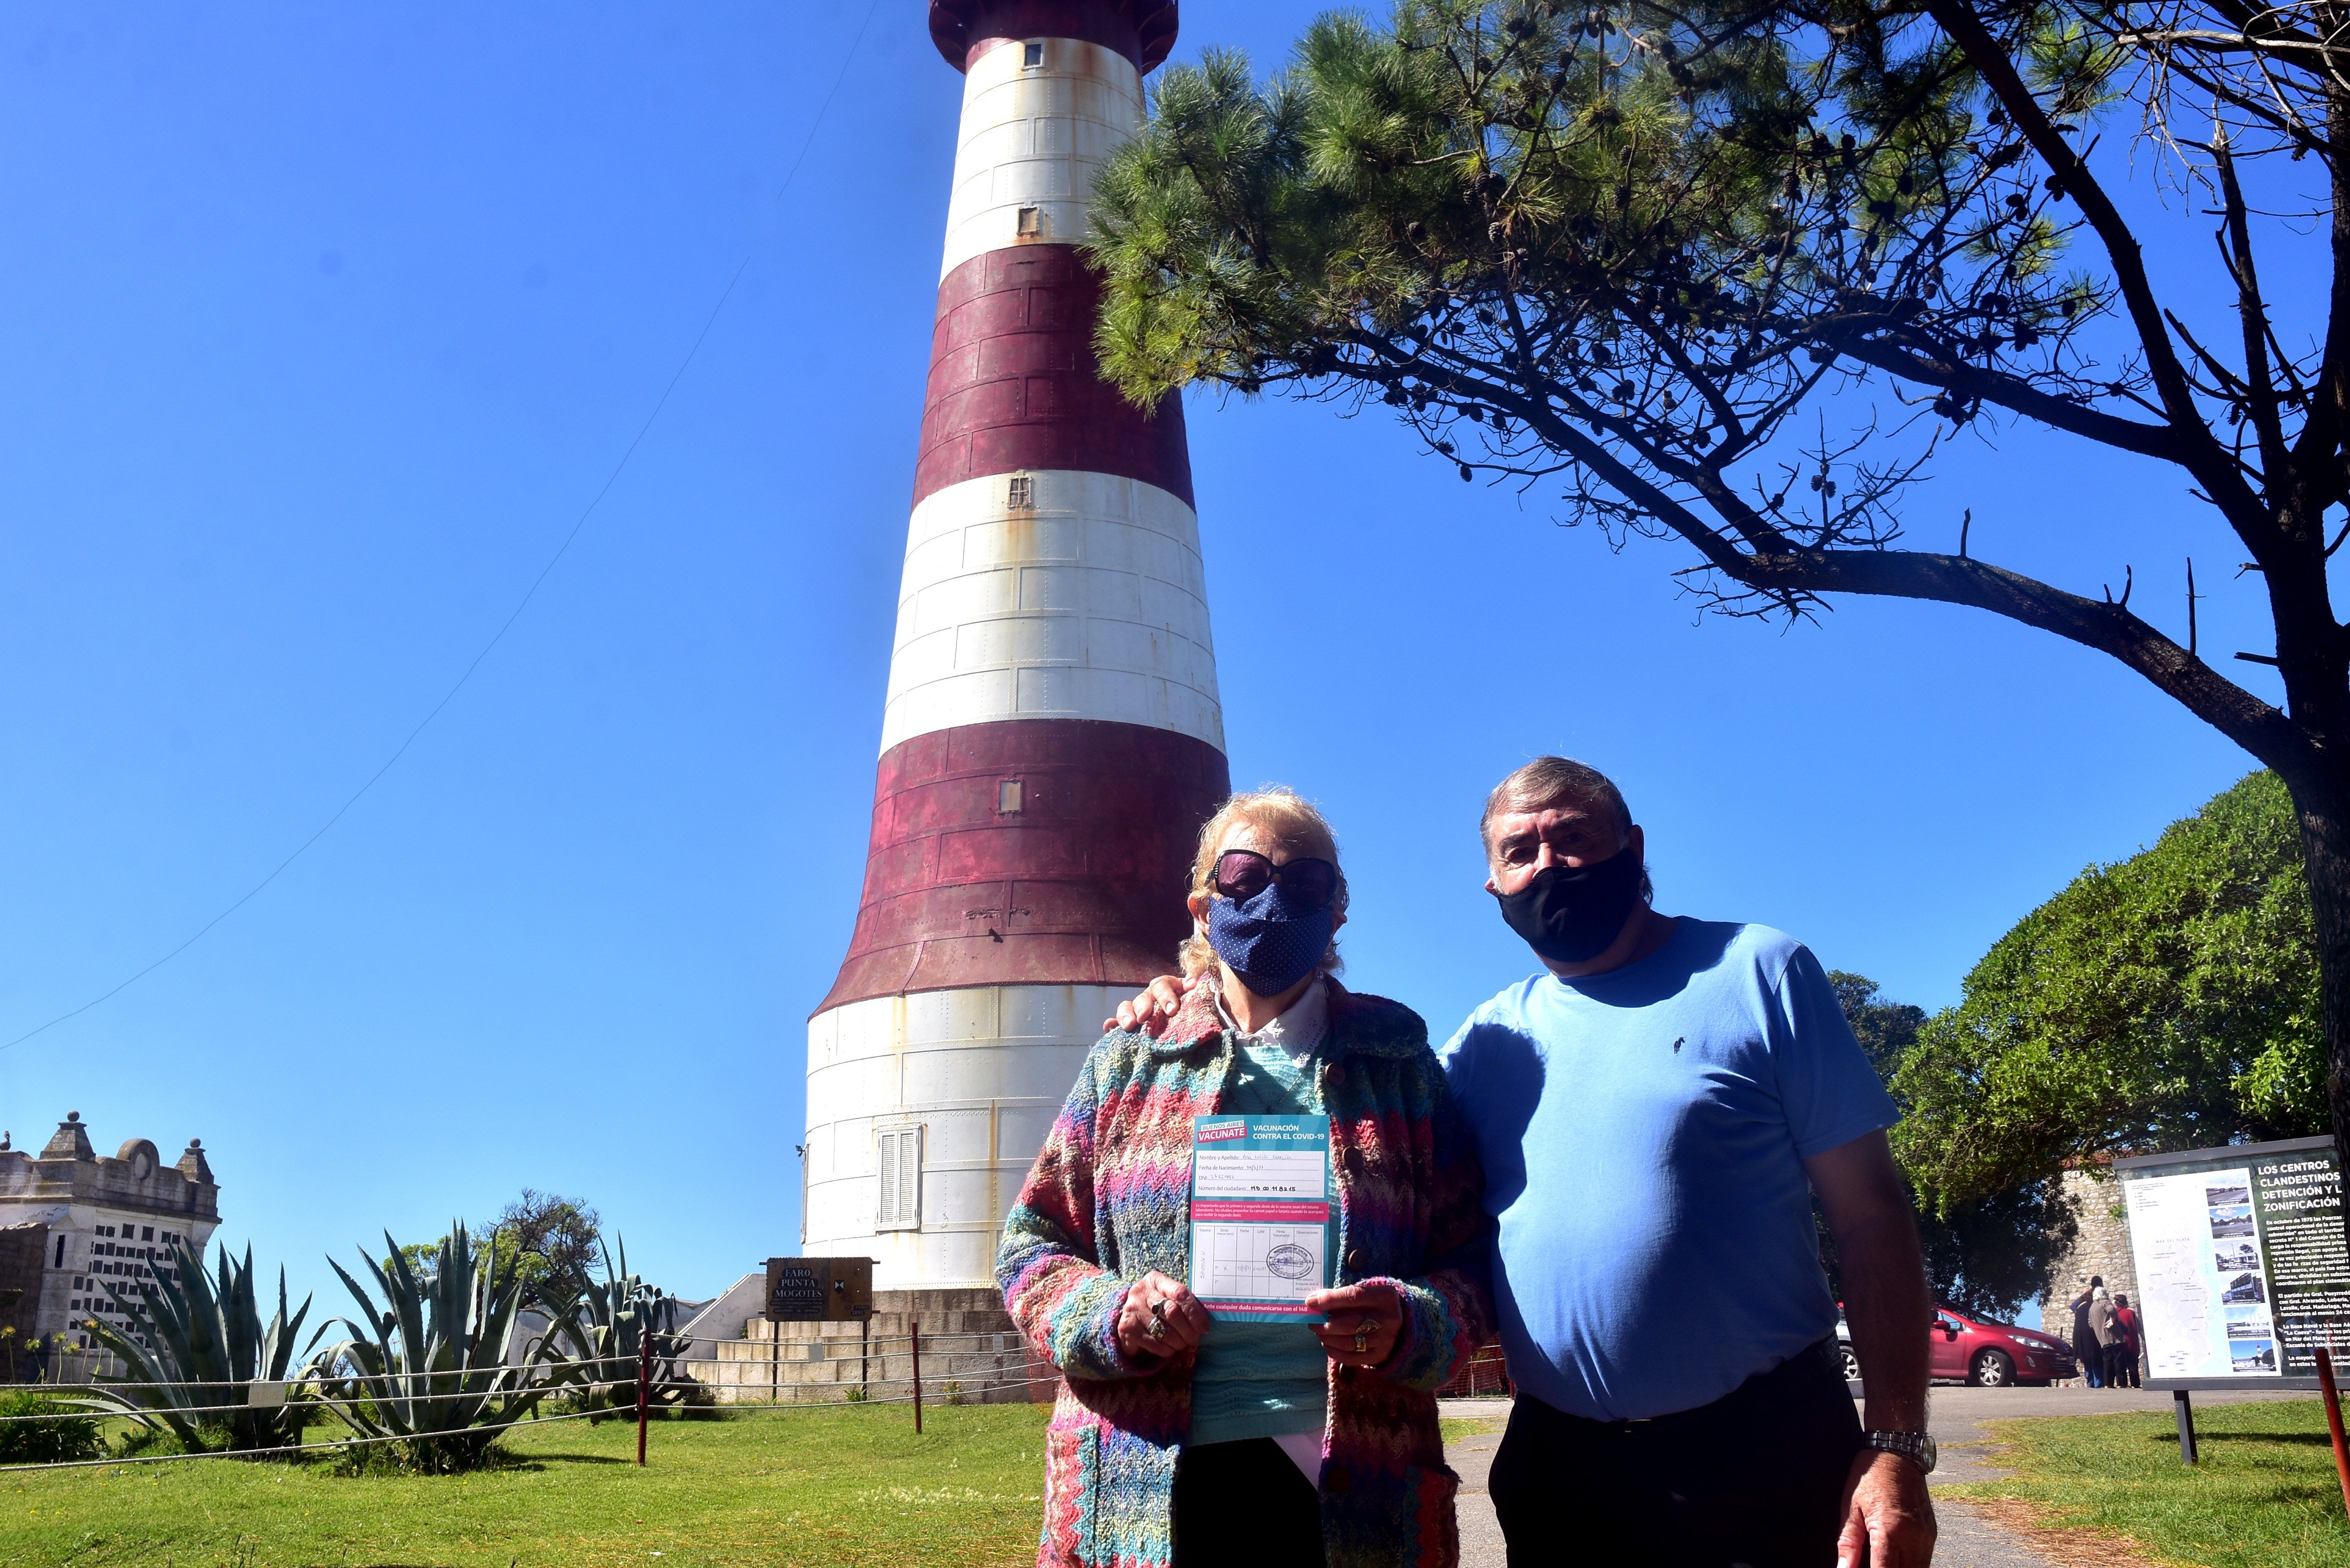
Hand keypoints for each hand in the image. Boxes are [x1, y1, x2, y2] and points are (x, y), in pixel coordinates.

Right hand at [1104, 974, 1193, 1035]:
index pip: (1162, 985)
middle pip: (1143, 997)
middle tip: (1144, 1017)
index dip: (1166, 995)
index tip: (1172, 1010)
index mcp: (1168, 987)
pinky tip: (1108, 1028)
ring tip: (1128, 1025)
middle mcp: (1151, 997)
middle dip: (1143, 1006)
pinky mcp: (1132, 1023)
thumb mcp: (1199, 997)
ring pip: (1127, 1007)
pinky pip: (1118, 1022)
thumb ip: (1195, 988)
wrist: (1193, 1022)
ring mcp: (1139, 1010)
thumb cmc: (1196, 1008)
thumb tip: (1193, 981)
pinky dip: (1112, 1025)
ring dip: (1126, 1014)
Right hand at [1115, 1271, 1208, 1360]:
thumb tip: (1205, 1322)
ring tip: (1182, 1344)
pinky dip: (1167, 1350)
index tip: (1204, 1327)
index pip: (1180, 1293)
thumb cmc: (1156, 1309)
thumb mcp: (1169, 1299)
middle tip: (1194, 1339)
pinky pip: (1154, 1343)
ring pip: (1164, 1331)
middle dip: (1188, 1330)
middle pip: (1172, 1312)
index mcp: (1156, 1280)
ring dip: (1178, 1342)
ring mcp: (1132, 1309)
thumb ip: (1184, 1303)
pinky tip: (1169, 1348)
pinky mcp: (1126, 1328)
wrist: (1130, 1320)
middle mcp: (1141, 1291)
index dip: (1195, 1312)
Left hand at [1306, 1282, 1402, 1369]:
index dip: (1330, 1300)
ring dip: (1327, 1337)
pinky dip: (1333, 1351)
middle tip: (1312, 1321)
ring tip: (1318, 1331)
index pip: (1353, 1297)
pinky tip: (1327, 1343)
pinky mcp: (1379, 1356)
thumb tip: (1315, 1301)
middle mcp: (1388, 1320)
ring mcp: (1385, 1341)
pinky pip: (1350, 1358)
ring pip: (1348, 1342)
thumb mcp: (1369, 1292)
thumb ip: (1345, 1295)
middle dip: (1325, 1323)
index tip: (1311, 1301)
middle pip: (1349, 1324)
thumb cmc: (1377, 1304)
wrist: (1404, 1324)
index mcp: (1385, 1297)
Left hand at [1837, 1449, 1935, 1567]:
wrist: (1897, 1451)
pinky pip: (1924, 1561)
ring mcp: (1927, 1536)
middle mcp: (1914, 1537)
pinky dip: (1910, 1564)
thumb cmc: (1870, 1476)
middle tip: (1870, 1563)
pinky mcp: (1932, 1533)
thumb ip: (1848, 1544)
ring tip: (1880, 1562)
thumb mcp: (1850, 1507)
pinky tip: (1894, 1559)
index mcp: (1890, 1531)